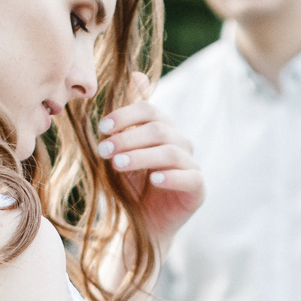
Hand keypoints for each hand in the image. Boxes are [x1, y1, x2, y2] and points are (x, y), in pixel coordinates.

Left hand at [96, 72, 203, 246]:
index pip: (149, 111)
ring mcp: (191, 166)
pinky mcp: (198, 189)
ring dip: (141, 156)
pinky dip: (171, 177)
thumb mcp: (123, 150)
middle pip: (159, 130)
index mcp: (163, 130)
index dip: (126, 115)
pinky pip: (189, 178)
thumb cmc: (132, 185)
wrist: (142, 225)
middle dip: (128, 138)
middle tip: (104, 150)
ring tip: (117, 164)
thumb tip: (137, 74)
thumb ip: (128, 118)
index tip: (102, 128)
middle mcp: (181, 144)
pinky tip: (153, 181)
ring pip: (170, 152)